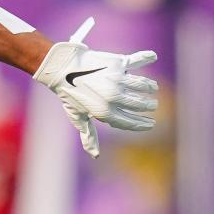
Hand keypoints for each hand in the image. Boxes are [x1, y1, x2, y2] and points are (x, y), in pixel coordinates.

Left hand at [33, 17, 158, 157]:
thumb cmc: (69, 95)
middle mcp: (113, 97)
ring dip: (149, 87)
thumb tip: (95, 156)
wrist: (61, 69)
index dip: (142, 124)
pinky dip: (145, 58)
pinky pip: (136, 61)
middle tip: (152, 105)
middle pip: (139, 104)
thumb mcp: (78, 117)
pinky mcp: (117, 64)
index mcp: (104, 112)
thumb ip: (89, 135)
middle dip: (149, 106)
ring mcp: (116, 80)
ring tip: (152, 88)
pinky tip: (152, 56)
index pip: (130, 122)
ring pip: (142, 85)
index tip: (151, 124)